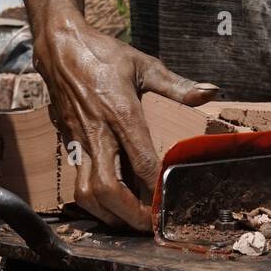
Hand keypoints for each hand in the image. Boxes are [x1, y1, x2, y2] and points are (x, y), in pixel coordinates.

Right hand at [35, 23, 218, 230]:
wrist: (59, 46)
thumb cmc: (103, 53)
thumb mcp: (143, 64)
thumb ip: (176, 85)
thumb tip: (210, 91)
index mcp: (121, 112)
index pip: (141, 162)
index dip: (156, 189)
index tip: (170, 203)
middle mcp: (98, 132)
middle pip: (107, 188)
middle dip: (129, 213)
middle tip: (149, 224)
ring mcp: (80, 140)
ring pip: (85, 192)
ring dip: (107, 213)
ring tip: (129, 218)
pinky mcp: (69, 142)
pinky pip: (77, 180)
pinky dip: (93, 199)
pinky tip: (110, 201)